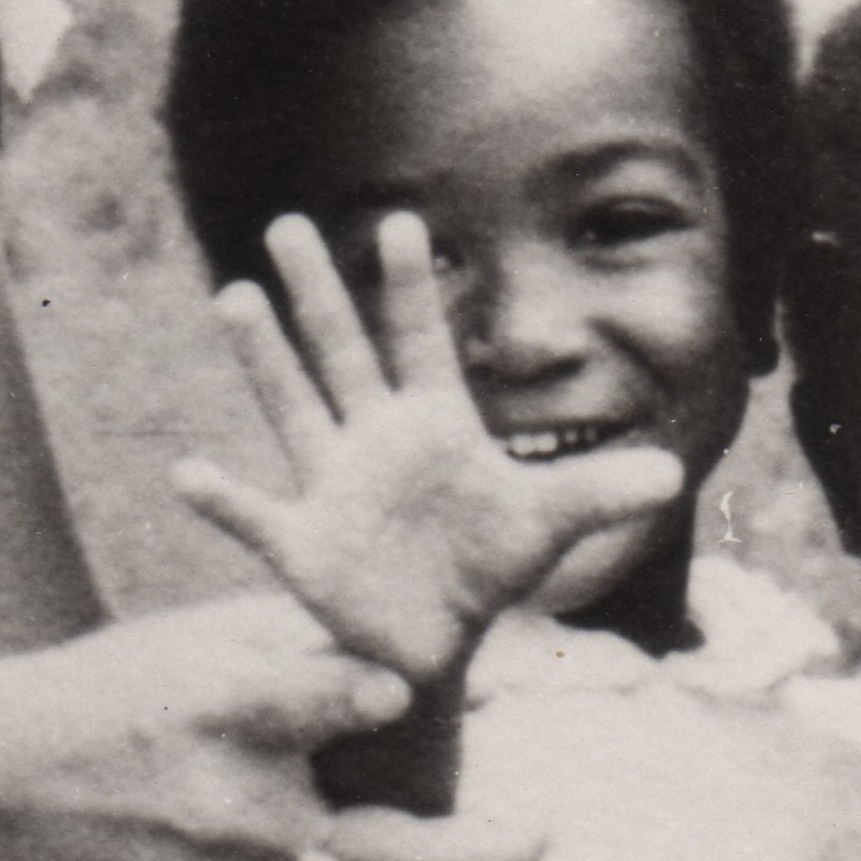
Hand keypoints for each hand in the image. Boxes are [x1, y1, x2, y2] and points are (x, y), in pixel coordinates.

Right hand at [0, 595, 548, 860]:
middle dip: (482, 855)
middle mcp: (225, 813)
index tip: (405, 690)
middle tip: (536, 835)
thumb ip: (323, 646)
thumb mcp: (208, 639)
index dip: (364, 695)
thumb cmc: (119, 690)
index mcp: (218, 713)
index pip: (307, 703)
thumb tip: (446, 661)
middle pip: (382, 860)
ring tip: (462, 860)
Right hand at [169, 213, 681, 681]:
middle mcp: (374, 440)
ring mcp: (332, 485)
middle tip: (287, 225)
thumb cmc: (485, 565)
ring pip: (293, 408)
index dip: (413, 287)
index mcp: (433, 425)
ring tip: (234, 298)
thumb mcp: (546, 526)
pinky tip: (187, 475)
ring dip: (265, 358)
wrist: (433, 638)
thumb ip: (597, 494)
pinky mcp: (302, 544)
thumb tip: (673, 475)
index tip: (407, 222)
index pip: (421, 341)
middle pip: (342, 352)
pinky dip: (223, 501)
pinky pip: (256, 516)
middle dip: (318, 292)